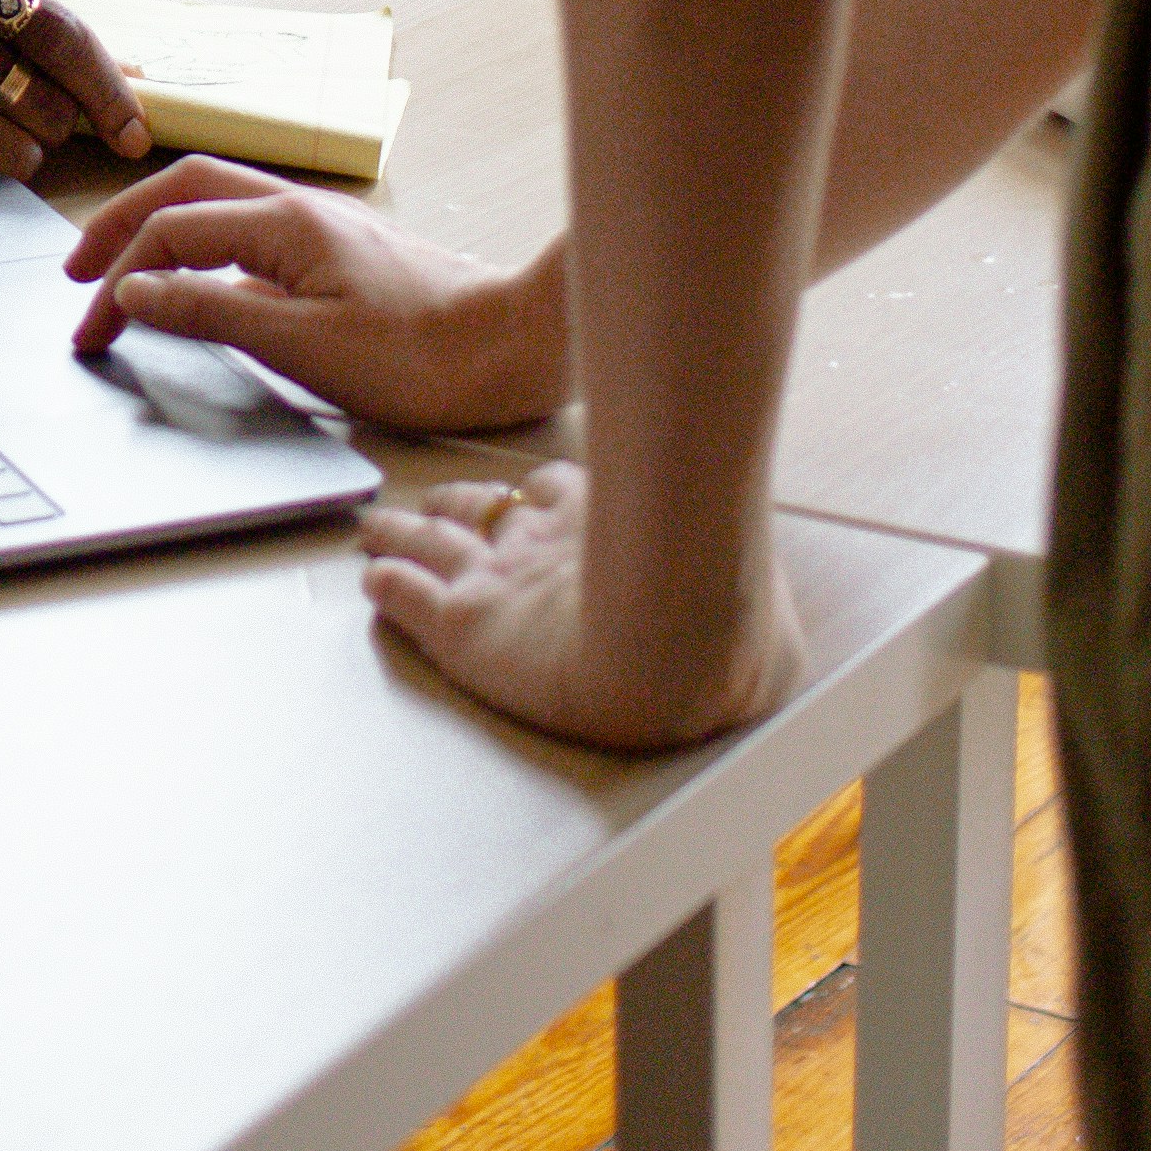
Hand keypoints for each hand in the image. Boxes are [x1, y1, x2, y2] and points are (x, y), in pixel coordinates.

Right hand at [64, 161, 566, 433]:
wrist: (518, 348)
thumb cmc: (424, 356)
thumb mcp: (303, 347)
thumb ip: (210, 312)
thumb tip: (136, 291)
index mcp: (283, 223)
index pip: (170, 234)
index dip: (117, 281)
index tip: (89, 333)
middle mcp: (299, 211)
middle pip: (184, 192)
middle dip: (120, 227)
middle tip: (75, 274)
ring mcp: (322, 230)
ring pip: (218, 206)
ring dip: (161, 230)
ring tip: (122, 269)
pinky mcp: (341, 256)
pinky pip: (250, 235)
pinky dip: (203, 249)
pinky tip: (200, 285)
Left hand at [358, 464, 805, 750]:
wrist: (674, 655)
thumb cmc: (717, 632)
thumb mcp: (737, 611)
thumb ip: (738, 620)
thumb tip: (779, 654)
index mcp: (602, 528)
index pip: (553, 495)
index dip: (530, 497)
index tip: (519, 495)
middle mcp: (541, 543)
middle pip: (480, 508)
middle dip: (453, 507)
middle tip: (427, 506)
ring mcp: (496, 580)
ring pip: (428, 543)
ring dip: (399, 535)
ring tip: (372, 529)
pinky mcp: (462, 626)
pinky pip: (407, 598)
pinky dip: (386, 586)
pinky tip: (371, 580)